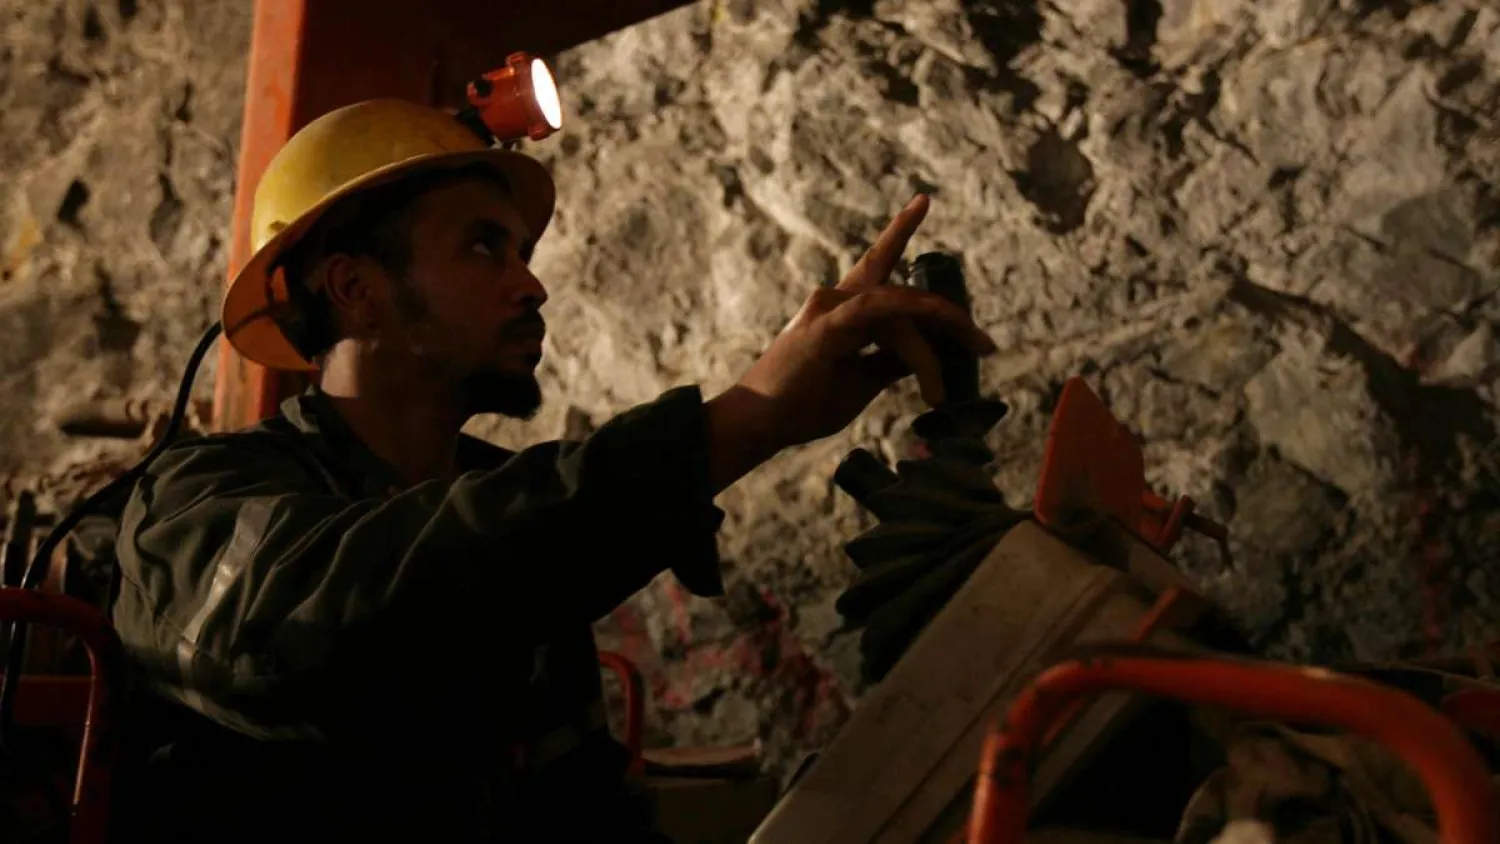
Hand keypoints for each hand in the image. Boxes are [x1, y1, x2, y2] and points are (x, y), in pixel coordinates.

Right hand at [705, 194, 995, 490]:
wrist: (759, 425)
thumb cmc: (803, 406)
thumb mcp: (861, 382)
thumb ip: (892, 362)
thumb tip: (930, 352)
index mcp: (840, 310)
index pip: (877, 263)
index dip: (900, 232)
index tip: (923, 201)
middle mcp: (834, 300)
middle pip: (903, 298)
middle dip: (948, 316)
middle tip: (984, 344)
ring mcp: (828, 310)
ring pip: (898, 314)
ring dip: (928, 353)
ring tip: (942, 388)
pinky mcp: (825, 329)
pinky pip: (877, 313)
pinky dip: (910, 318)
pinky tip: (938, 322)